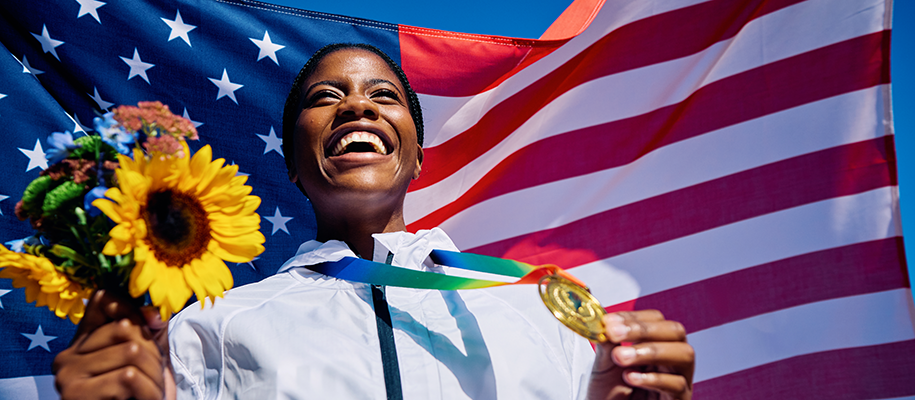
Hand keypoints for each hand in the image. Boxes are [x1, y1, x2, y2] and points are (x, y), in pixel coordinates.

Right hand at [53, 289, 173, 399]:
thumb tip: (153, 312)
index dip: (135, 308)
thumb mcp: (150, 356)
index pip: (105, 299)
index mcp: (81, 342)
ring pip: (131, 352)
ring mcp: (67, 376)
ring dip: (155, 375)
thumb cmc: (142, 394)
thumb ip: (152, 329)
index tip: (152, 329)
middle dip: (154, 352)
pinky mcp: (75, 395)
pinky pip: (127, 378)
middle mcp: (67, 356)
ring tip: (153, 391)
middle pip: (126, 327)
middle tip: (156, 375)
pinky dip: (149, 391)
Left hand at [587, 310, 694, 399]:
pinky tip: (631, 378)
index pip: (656, 319)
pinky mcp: (679, 399)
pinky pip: (678, 384)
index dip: (633, 317)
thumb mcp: (604, 365)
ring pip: (684, 354)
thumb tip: (604, 322)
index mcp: (655, 344)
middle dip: (643, 329)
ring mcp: (679, 378)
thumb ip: (607, 343)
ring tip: (620, 357)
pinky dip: (654, 378)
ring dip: (650, 350)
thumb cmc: (610, 394)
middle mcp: (671, 358)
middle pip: (675, 331)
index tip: (608, 321)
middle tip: (615, 334)